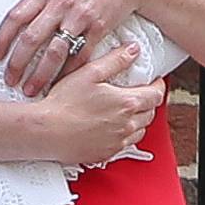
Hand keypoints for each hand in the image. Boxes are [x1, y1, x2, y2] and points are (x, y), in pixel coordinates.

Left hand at [0, 0, 161, 96]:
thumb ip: (41, 0)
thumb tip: (18, 21)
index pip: (15, 17)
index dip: (2, 39)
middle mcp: (61, 3)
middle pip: (31, 38)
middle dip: (17, 64)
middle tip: (11, 80)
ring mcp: (80, 17)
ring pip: (54, 52)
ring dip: (40, 75)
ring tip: (32, 90)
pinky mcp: (99, 28)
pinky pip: (80, 56)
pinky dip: (68, 73)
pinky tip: (60, 84)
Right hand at [30, 40, 164, 168]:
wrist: (46, 132)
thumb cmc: (64, 103)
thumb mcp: (90, 73)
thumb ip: (115, 60)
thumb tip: (133, 50)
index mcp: (126, 103)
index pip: (156, 95)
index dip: (158, 86)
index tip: (154, 81)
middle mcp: (126, 125)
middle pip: (150, 114)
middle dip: (148, 102)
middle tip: (139, 94)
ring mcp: (117, 142)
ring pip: (140, 131)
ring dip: (138, 120)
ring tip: (126, 111)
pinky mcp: (105, 154)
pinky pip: (124, 144)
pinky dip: (124, 135)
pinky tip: (111, 127)